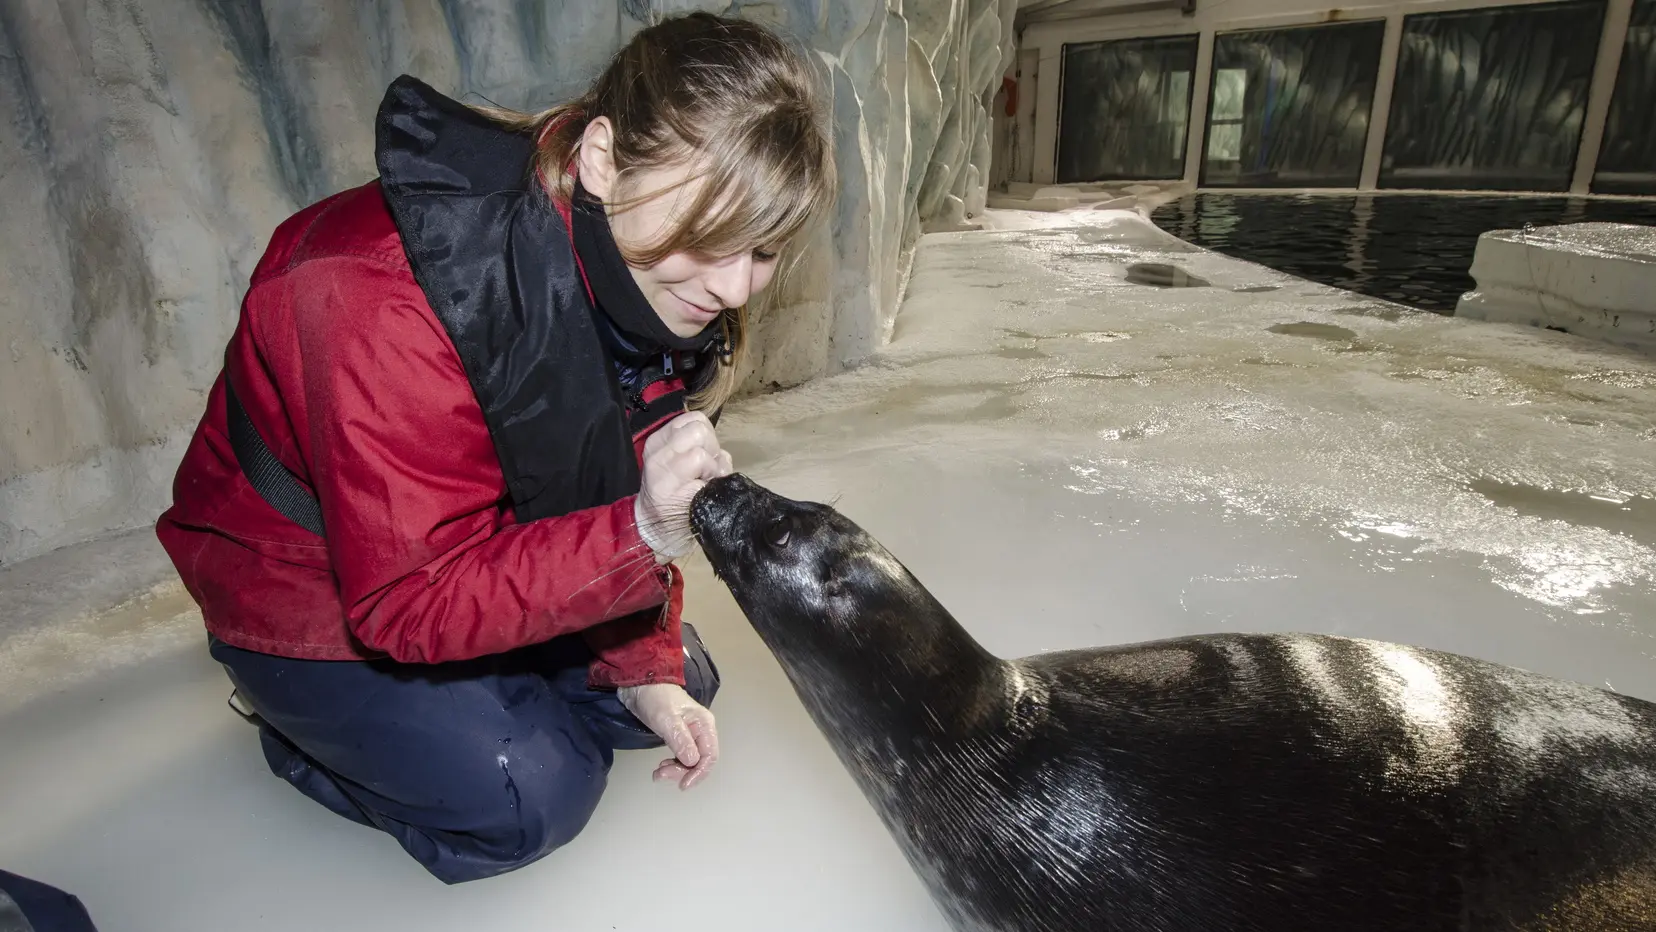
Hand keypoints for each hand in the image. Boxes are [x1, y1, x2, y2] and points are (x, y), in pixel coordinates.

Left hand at [617, 682, 719, 789]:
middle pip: (700, 761)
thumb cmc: (655, 698)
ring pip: (690, 761)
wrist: (639, 684)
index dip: (699, 773)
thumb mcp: (667, 719)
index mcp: (704, 724)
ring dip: (676, 770)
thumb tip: (692, 762)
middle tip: (661, 774)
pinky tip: (662, 766)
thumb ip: (681, 740)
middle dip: (683, 772)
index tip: (683, 784)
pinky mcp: (678, 736)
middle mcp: (701, 731)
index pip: (709, 756)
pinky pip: (681, 757)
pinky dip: (673, 765)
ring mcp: (690, 734)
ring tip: (658, 772)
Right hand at [634, 411, 733, 562]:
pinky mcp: (672, 493)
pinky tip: (703, 495)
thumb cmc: (676, 496)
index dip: (709, 436)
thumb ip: (699, 447)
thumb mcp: (681, 463)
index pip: (694, 419)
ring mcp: (662, 473)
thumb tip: (721, 450)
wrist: (657, 533)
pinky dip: (711, 484)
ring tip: (704, 484)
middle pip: (700, 430)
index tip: (705, 456)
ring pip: (701, 453)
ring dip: (712, 470)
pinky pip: (703, 477)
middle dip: (713, 450)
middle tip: (706, 472)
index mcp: (659, 441)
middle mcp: (657, 453)